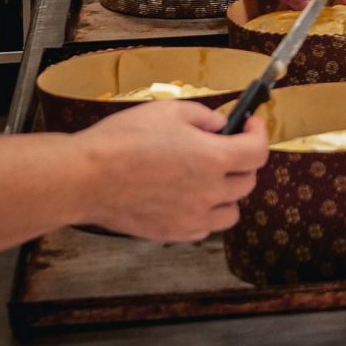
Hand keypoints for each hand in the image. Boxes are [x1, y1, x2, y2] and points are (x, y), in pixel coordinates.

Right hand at [73, 99, 268, 241]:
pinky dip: (204, 214)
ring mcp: (192, 218)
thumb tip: (220, 126)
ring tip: (209, 178)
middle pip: (247, 182)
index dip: (259, 134)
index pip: (258, 151)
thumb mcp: (169, 111)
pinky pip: (204, 228)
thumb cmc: (122, 141)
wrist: (86, 178)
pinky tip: (188, 198)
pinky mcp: (173, 234)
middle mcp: (209, 193)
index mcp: (213, 159)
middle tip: (226, 147)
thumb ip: (204, 118)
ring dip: (227, 194)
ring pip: (231, 212)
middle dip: (242, 161)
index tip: (251, 125)